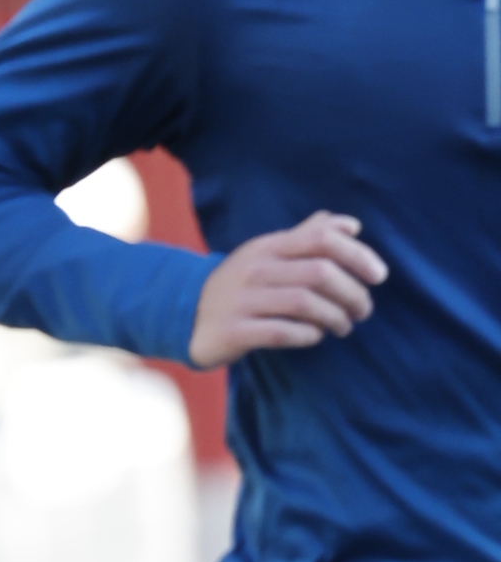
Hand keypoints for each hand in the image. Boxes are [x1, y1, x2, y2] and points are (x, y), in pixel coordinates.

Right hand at [188, 213, 386, 366]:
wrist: (182, 315)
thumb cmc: (240, 285)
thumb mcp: (267, 254)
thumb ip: (306, 236)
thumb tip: (350, 225)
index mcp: (268, 246)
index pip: (322, 238)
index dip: (358, 254)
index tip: (378, 276)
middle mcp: (255, 268)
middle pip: (319, 273)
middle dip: (352, 294)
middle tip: (363, 310)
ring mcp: (242, 300)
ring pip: (304, 303)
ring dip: (334, 317)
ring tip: (344, 327)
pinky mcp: (233, 331)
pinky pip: (280, 332)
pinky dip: (306, 335)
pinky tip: (314, 337)